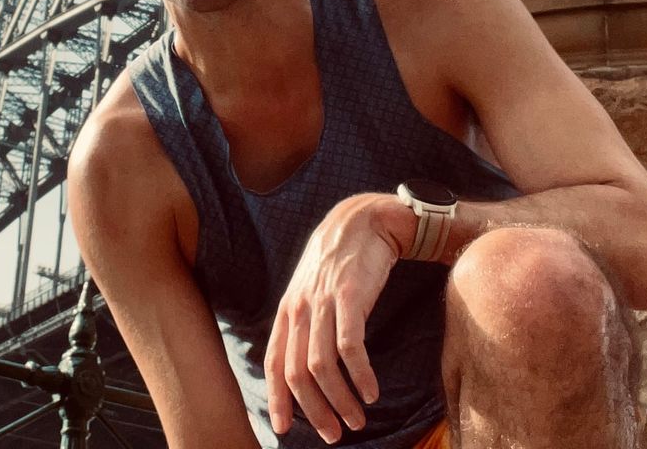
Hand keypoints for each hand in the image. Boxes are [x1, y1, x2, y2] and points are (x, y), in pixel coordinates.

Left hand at [263, 193, 412, 443]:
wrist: (362, 220)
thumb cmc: (338, 260)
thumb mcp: (311, 289)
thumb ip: (305, 322)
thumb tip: (305, 365)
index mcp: (289, 309)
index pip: (275, 361)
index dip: (277, 398)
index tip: (283, 429)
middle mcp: (301, 307)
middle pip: (297, 372)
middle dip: (314, 410)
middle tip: (334, 434)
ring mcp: (325, 301)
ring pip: (322, 365)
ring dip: (340, 400)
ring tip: (358, 420)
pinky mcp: (351, 296)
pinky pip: (351, 346)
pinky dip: (360, 375)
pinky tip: (372, 391)